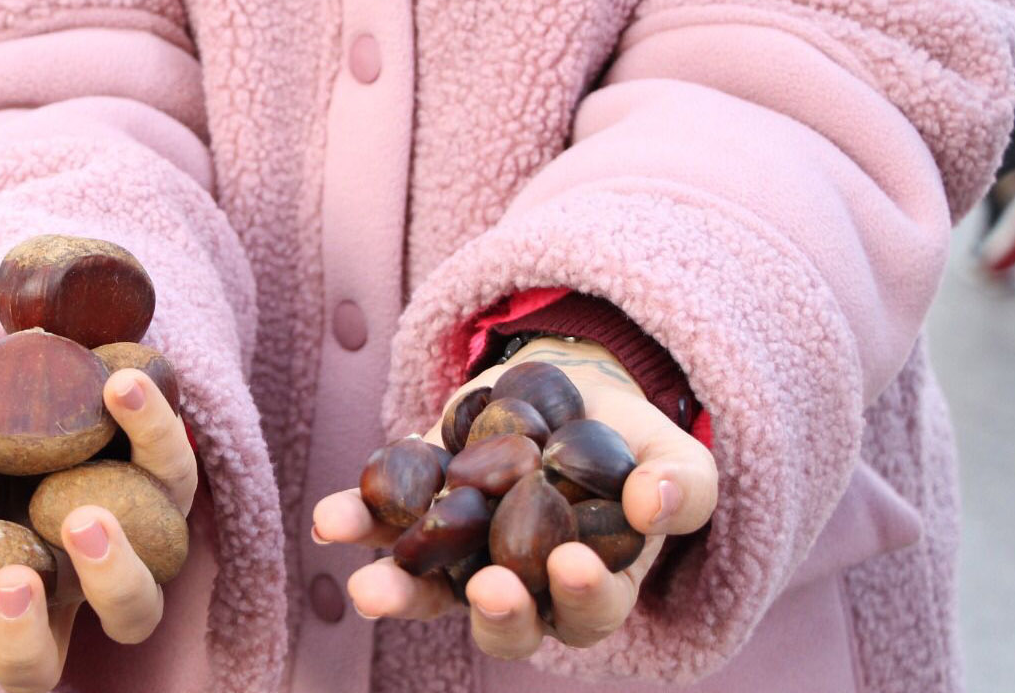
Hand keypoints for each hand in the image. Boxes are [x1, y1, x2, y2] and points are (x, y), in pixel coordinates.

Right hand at [0, 362, 197, 691]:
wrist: (38, 355)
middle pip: (35, 666)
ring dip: (112, 578)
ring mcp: (114, 553)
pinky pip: (171, 473)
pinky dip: (153, 430)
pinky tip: (124, 387)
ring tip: (84, 520)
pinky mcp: (165, 491)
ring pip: (131, 613)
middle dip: (19, 638)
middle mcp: (45, 586)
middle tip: (11, 581)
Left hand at [311, 337, 716, 658]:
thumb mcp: (671, 454)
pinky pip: (381, 530)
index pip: (591, 609)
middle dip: (496, 613)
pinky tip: (333, 518)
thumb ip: (682, 484)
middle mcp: (521, 587)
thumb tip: (656, 502)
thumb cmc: (627, 441)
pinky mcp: (416, 516)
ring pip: (429, 593)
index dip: (583, 595)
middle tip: (488, 588)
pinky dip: (356, 524)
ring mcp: (460, 558)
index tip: (574, 564)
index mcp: (591, 587)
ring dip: (400, 592)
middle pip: (506, 623)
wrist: (563, 390)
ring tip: (371, 588)